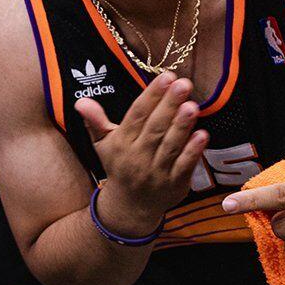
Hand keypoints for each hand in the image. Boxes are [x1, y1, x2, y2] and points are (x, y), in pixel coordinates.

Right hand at [74, 72, 207, 235]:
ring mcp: (157, 172)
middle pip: (155, 128)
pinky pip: (184, 166)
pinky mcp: (175, 184)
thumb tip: (81, 101)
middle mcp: (138, 157)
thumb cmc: (119, 166)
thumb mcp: (103, 144)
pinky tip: (202, 134)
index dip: (151, 96)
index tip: (166, 77)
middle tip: (183, 84)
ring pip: (170, 145)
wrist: (130, 207)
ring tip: (193, 105)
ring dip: (182, 125)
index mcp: (122, 143)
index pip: (137, 115)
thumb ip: (95, 121)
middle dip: (169, 105)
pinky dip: (193, 151)